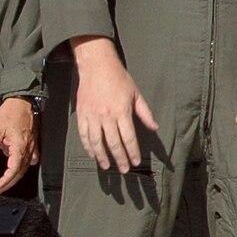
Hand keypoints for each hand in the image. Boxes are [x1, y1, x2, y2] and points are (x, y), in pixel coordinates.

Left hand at [0, 96, 38, 193]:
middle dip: (10, 182)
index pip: (13, 169)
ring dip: (17, 176)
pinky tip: (18, 165)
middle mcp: (29, 148)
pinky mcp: (34, 143)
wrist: (22, 102)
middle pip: (21, 172)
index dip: (6, 181)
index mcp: (20, 146)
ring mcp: (33, 146)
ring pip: (27, 167)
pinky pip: (32, 159)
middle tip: (0, 189)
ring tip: (7, 180)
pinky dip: (25, 166)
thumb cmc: (10, 113)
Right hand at [72, 35, 157, 172]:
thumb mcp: (136, 94)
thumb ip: (145, 113)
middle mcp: (106, 116)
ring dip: (101, 156)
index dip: (132, 151)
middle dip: (119, 158)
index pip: (128, 137)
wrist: (96, 66)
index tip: (135, 162)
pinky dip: (87, 146)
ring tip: (106, 166)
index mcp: (122, 111)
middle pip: (113, 143)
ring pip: (96, 141)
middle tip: (123, 170)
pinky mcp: (81, 114)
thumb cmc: (119, 78)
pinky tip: (92, 154)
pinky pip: (83, 134)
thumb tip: (154, 128)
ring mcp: (92, 115)